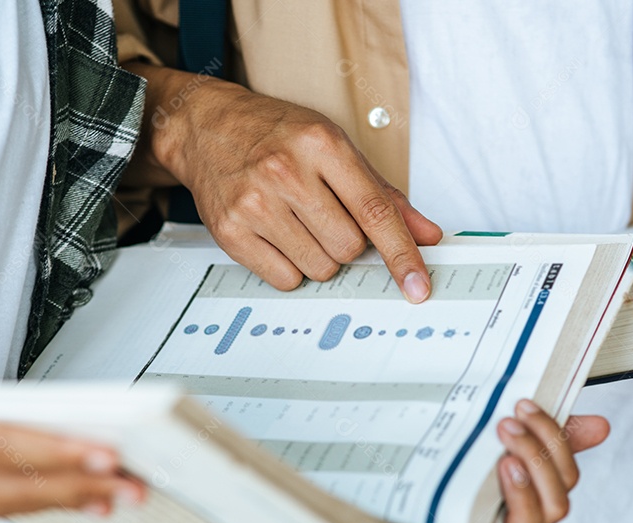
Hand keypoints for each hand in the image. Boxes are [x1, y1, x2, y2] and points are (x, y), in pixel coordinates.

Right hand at [124, 64, 442, 299]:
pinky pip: (284, 279)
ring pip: (319, 268)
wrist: (206, 127)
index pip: (374, 211)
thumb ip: (382, 194)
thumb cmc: (275, 134)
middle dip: (346, 243)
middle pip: (348, 247)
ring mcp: (255, 203)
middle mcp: (286, 172)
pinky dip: (290, 267)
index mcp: (321, 145)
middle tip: (324, 217)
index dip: (402, 253)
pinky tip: (277, 236)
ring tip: (297, 223)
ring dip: (318, 257)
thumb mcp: (333, 146)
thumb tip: (427, 234)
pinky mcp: (231, 232)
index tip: (418, 284)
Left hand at [469, 399, 609, 522]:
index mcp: (536, 506)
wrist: (403, 513)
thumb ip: (549, 439)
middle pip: (553, 509)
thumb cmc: (461, 482)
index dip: (553, 443)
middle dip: (536, 460)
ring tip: (503, 464)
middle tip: (505, 426)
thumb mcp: (501, 453)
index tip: (524, 407)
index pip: (565, 481)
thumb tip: (600, 426)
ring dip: (523, 502)